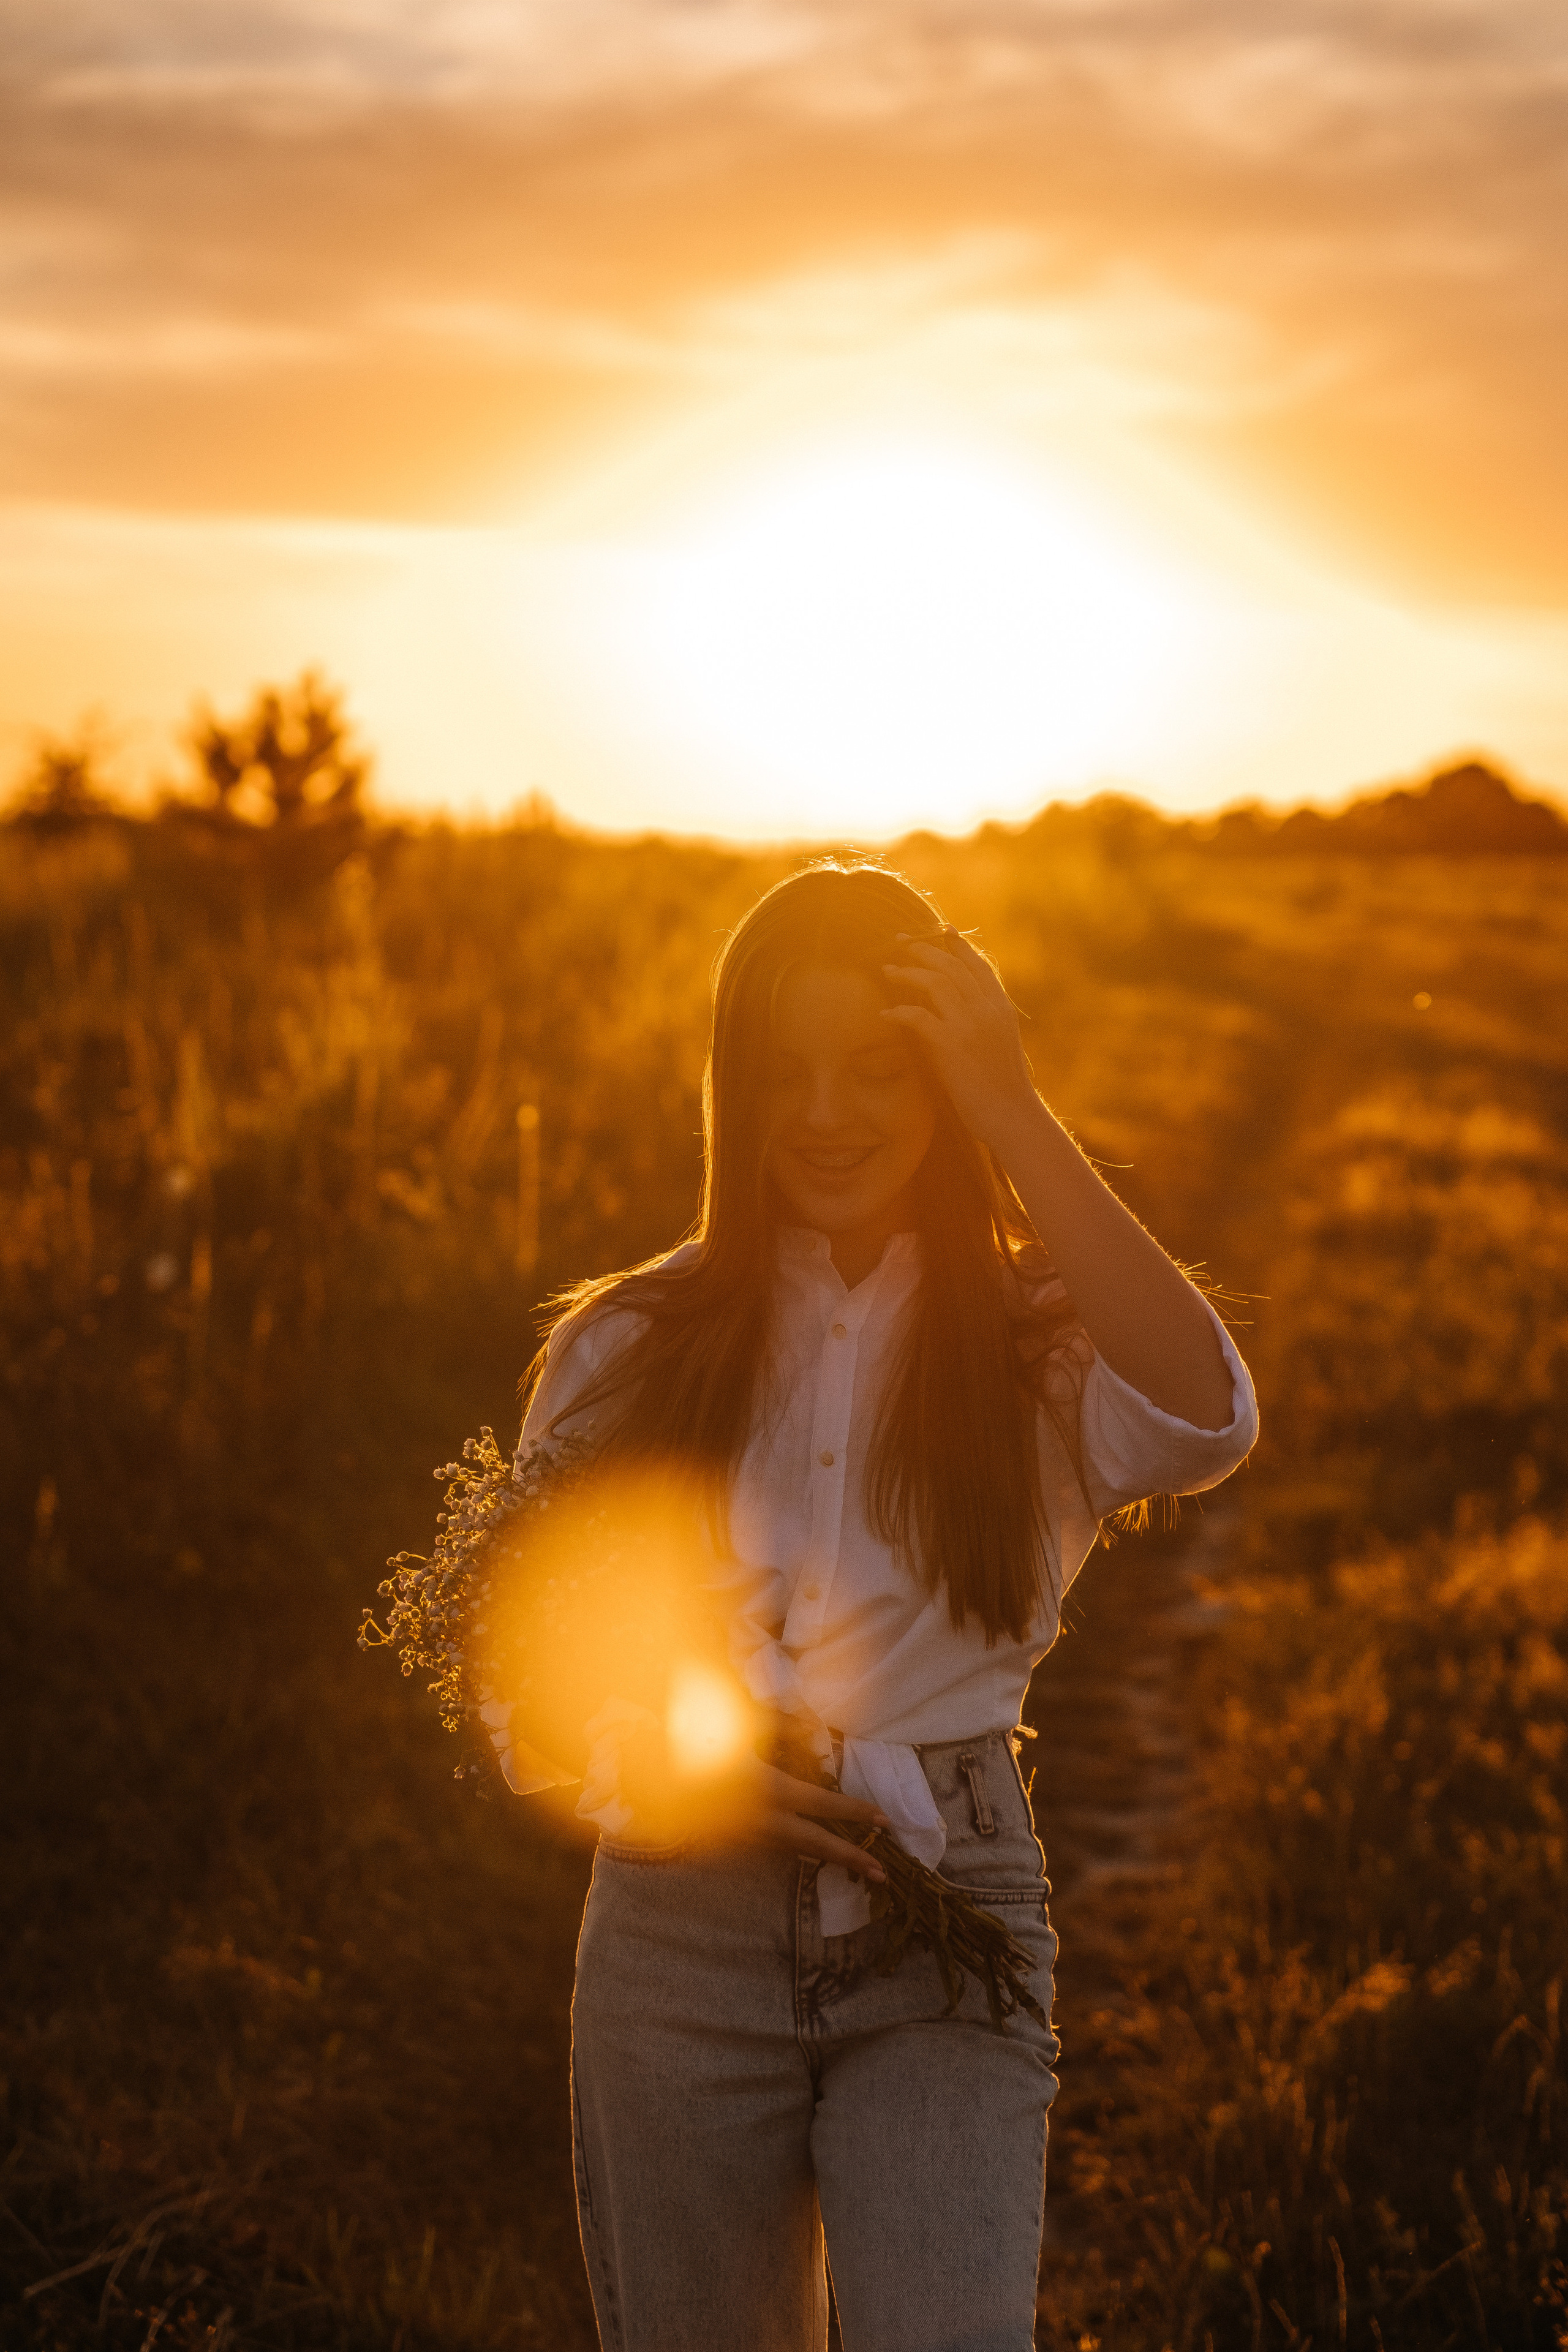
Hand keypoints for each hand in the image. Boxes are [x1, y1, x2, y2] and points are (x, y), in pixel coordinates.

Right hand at [621, 1731, 888, 1877]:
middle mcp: (755, 1817)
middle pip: (811, 1844)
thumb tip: (819, 1736)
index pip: (820, 1804)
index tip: (884, 1820)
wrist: (645, 1760)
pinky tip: (808, 1847)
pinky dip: (791, 1847)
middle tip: (882, 1873)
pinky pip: (766, 1845)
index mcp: (764, 1787)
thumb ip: (787, 1728)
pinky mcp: (724, 1840)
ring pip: (789, 1849)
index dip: (854, 1812)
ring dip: (821, 1854)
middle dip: (848, 1858)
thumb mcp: (749, 1722)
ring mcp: (738, 1834)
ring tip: (854, 1861)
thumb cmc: (701, 1731)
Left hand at [881, 928, 1035, 1149]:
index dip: (959, 944)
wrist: (1011, 1114)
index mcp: (1000, 1006)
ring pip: (935, 981)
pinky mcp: (951, 1044)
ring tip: (887, 971)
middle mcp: (987, 1009)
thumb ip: (986, 1018)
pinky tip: (885, 1014)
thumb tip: (963, 1004)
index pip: (978, 964)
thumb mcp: (1001, 1041)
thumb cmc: (1004, 1084)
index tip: (941, 929)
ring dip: (907, 973)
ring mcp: (970, 1024)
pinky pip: (918, 1016)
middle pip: (952, 965)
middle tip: (900, 943)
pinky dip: (899, 1011)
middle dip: (923, 950)